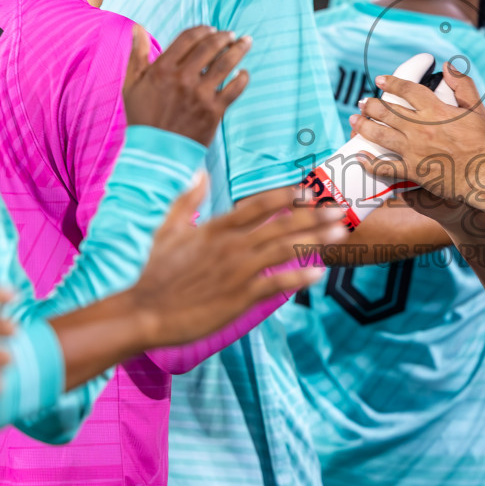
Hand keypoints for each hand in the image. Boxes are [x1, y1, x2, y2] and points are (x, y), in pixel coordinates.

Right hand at [122, 25, 250, 145]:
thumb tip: (138, 28)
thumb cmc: (142, 118)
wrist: (155, 153)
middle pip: (210, 47)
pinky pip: (235, 89)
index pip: (188, 38)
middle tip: (231, 35)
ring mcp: (200, 95)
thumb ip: (137, 54)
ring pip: (226, 64)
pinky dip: (242, 78)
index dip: (203, 30)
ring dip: (239, 49)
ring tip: (246, 42)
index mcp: (162, 69)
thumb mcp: (132, 84)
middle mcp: (183, 78)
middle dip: (224, 37)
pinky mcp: (214, 112)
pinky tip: (244, 73)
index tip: (211, 29)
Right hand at [128, 179, 348, 346]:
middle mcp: (230, 246)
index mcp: (215, 228)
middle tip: (341, 209)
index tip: (308, 189)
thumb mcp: (168, 228)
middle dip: (314, 215)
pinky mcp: (238, 298)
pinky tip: (319, 273)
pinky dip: (298, 278)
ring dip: (315, 241)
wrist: (143, 312)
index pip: (257, 205)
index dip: (286, 195)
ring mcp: (236, 271)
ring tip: (340, 234)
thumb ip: (187, 199)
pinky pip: (276, 284)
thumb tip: (199, 173)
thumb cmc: (154, 271)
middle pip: (280, 225)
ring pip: (284, 250)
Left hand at [350, 66, 484, 205]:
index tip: (380, 80)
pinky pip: (385, 166)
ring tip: (355, 120)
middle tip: (362, 102)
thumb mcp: (477, 108)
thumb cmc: (484, 143)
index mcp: (435, 110)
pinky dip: (370, 162)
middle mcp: (420, 128)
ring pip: (381, 135)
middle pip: (388, 111)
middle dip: (371, 104)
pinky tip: (360, 156)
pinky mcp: (412, 170)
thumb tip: (448, 66)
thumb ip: (463, 84)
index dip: (392, 83)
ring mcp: (414, 149)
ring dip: (364, 126)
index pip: (408, 90)